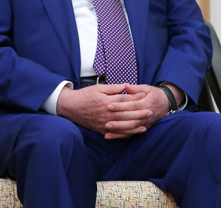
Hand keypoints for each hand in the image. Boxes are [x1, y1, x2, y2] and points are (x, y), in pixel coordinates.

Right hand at [56, 83, 171, 138]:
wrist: (70, 107)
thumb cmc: (85, 95)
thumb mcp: (99, 88)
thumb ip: (113, 88)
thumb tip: (126, 86)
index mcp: (106, 102)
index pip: (124, 100)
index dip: (135, 98)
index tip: (145, 96)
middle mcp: (106, 114)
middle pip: (125, 114)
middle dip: (139, 113)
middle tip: (150, 111)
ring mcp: (103, 123)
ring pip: (121, 126)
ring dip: (134, 126)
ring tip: (145, 125)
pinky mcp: (100, 129)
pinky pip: (114, 133)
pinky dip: (123, 134)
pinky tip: (131, 133)